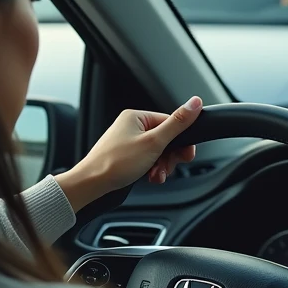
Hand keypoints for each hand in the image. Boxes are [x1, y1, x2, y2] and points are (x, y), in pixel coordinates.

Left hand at [55, 96, 202, 212]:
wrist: (92, 184)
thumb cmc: (116, 162)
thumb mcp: (154, 142)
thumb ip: (177, 124)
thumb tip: (195, 103)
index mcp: (136, 116)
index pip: (170, 122)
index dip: (180, 141)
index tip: (186, 154)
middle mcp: (131, 127)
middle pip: (165, 139)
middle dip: (169, 157)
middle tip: (167, 166)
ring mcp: (128, 142)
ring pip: (158, 153)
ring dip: (161, 166)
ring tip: (155, 175)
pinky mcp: (126, 157)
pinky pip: (147, 161)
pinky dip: (152, 170)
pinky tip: (149, 178)